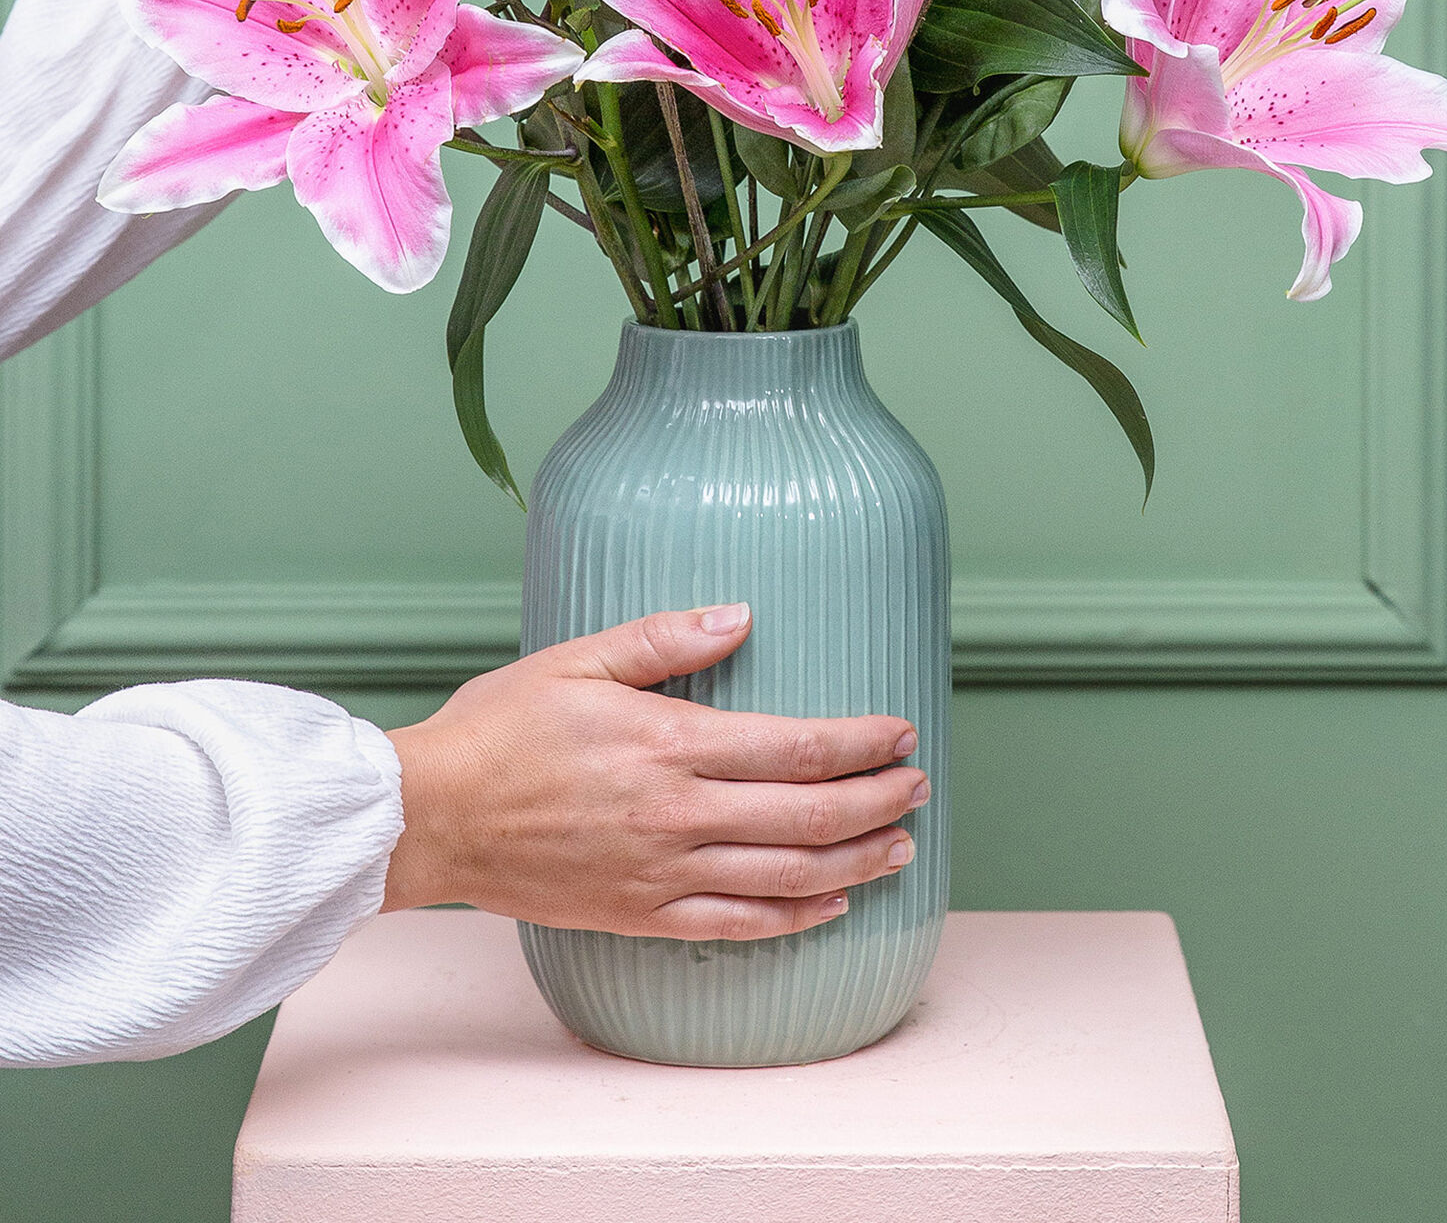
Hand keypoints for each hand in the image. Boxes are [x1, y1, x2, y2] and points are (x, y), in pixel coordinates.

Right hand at [382, 602, 926, 940]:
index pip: (794, 747)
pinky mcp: (641, 916)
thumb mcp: (576, 658)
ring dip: (855, 861)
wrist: (433, 818)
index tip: (900, 732)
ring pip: (786, 876)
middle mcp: (676, 816)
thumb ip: (664, 639)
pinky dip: (795, 918)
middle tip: (918, 786)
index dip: (859, 743)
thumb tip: (740, 615)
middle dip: (876, 800)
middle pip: (807, 815)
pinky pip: (737, 926)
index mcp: (667, 745)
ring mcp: (661, 874)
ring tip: (901, 846)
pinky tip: (832, 905)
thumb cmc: (498, 730)